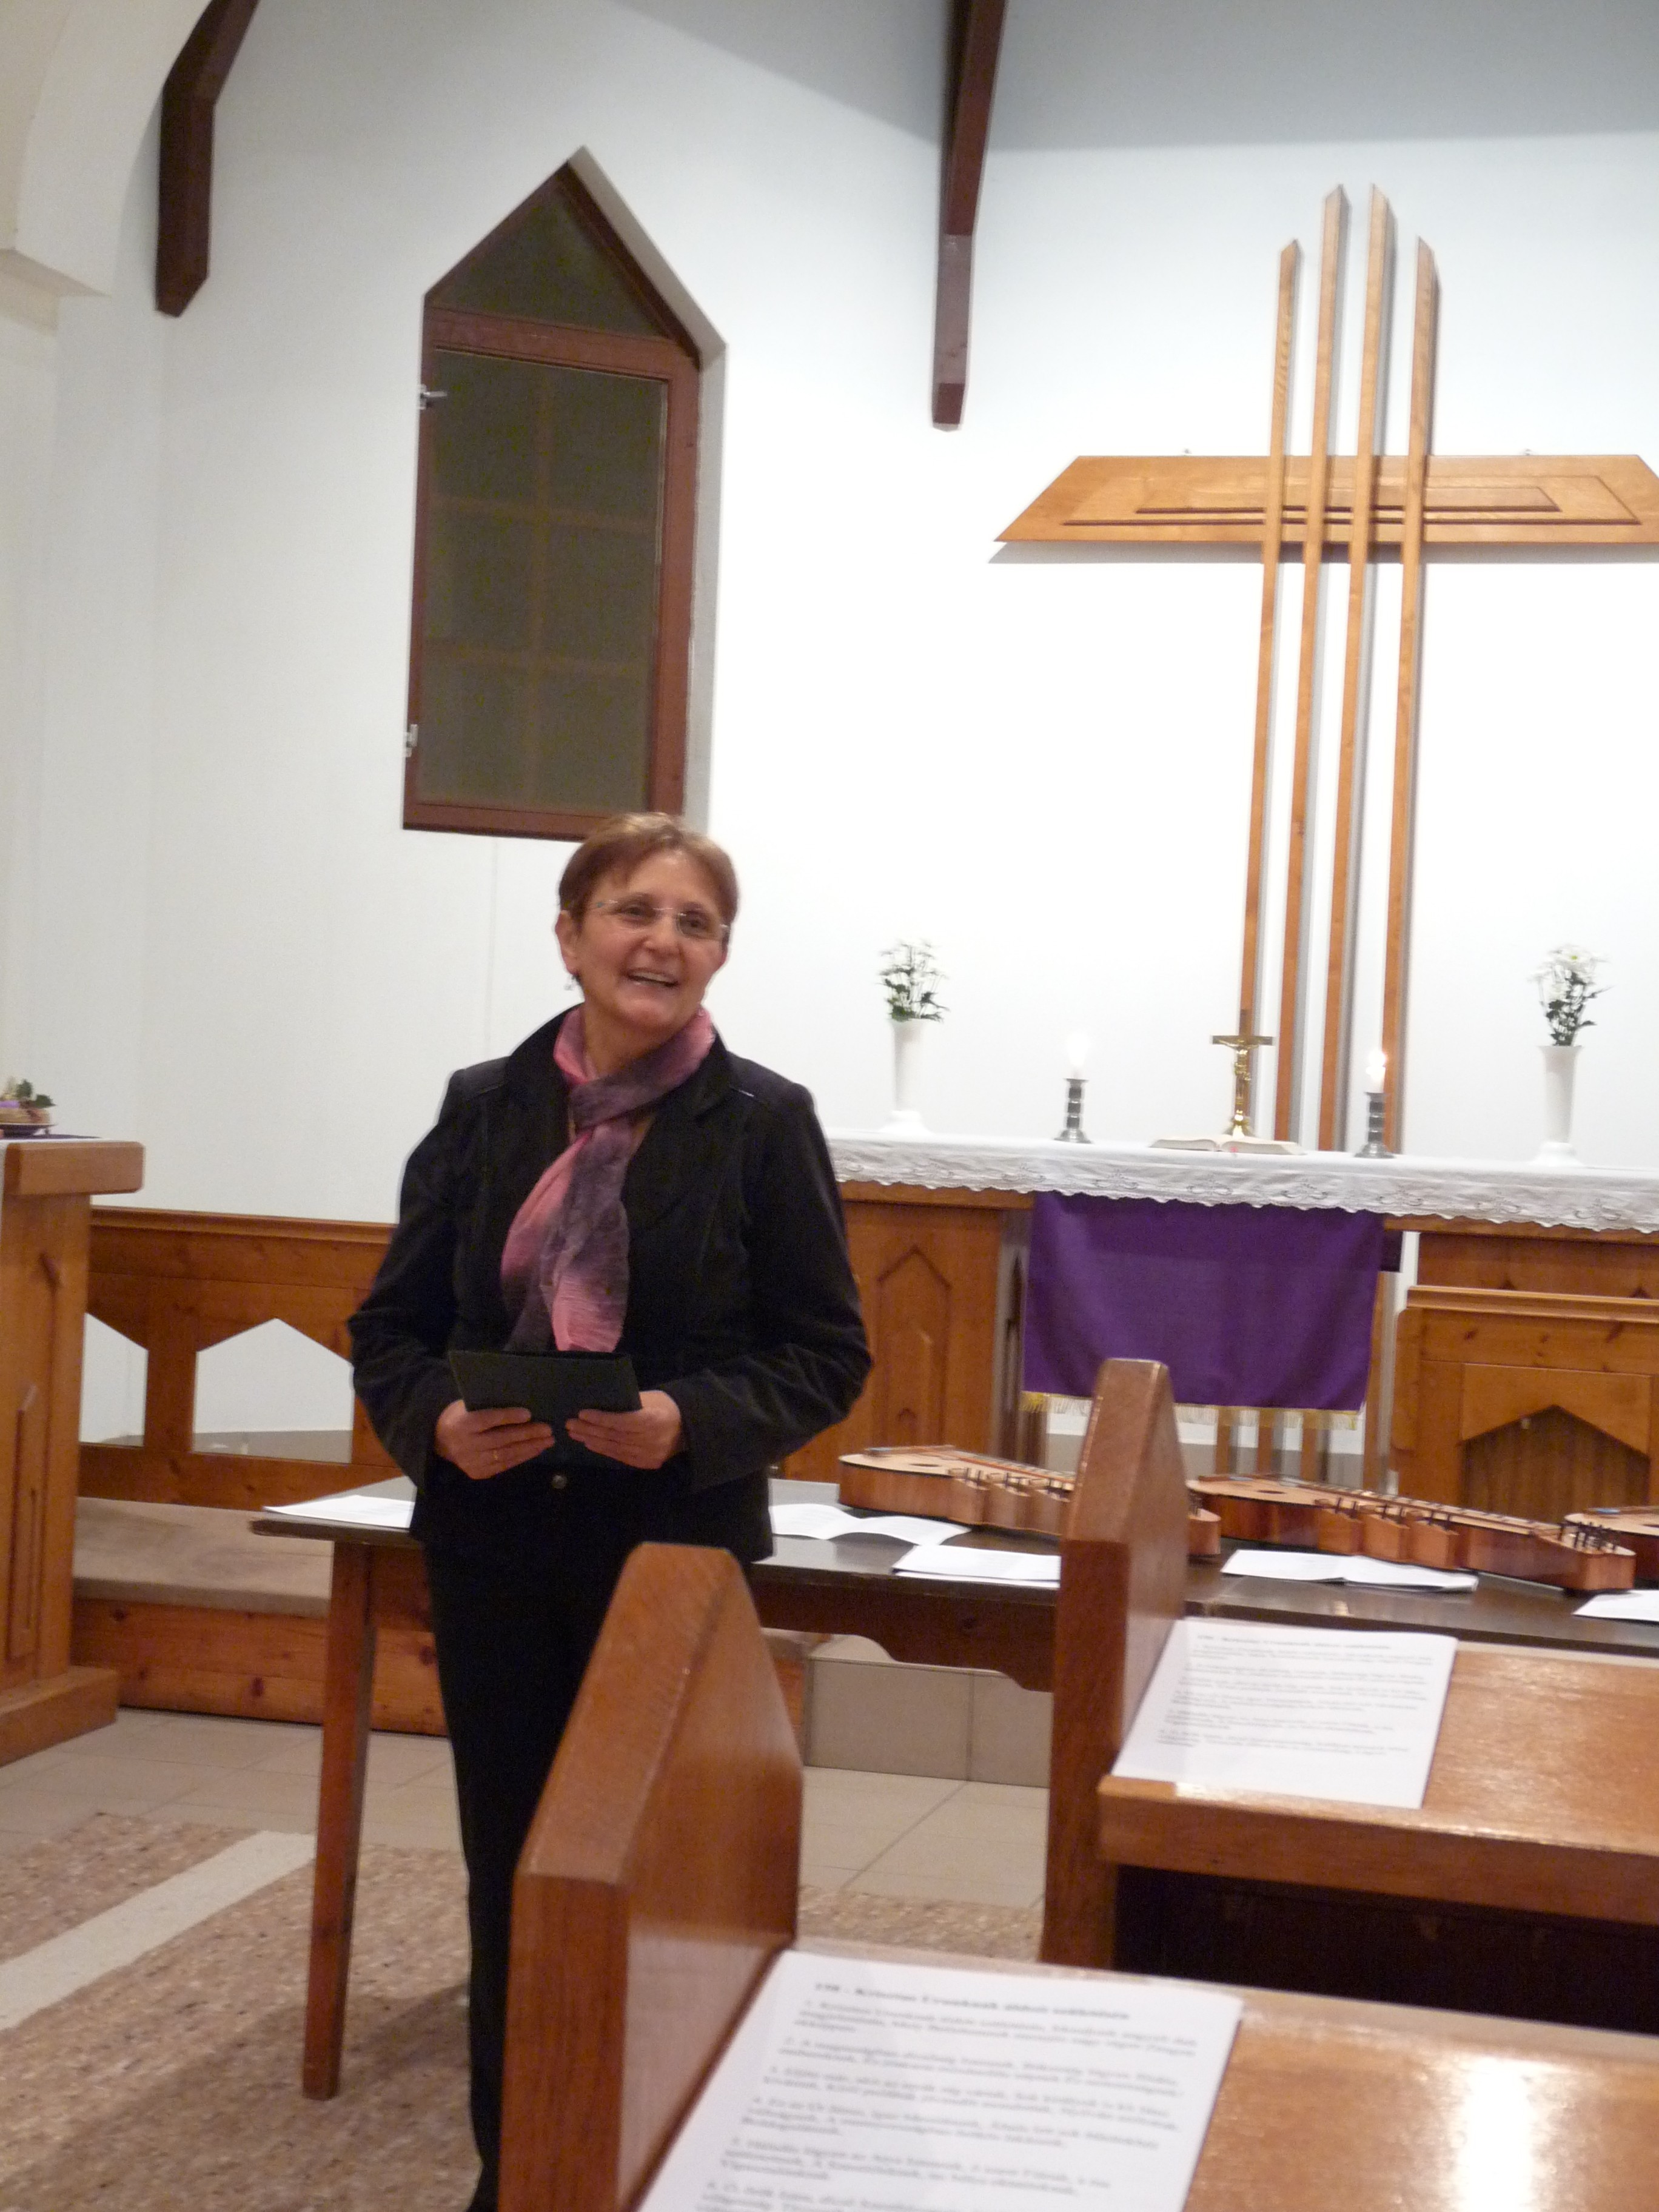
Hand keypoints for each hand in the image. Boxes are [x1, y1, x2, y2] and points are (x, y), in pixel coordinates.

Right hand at [435, 1399, 554, 1480]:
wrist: (439, 1440)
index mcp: (462, 1423)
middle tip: (548, 1430)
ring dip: (529, 1448)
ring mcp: (471, 1461)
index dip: (508, 1417)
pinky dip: (520, 1458)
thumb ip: (488, 1405)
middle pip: (500, 1439)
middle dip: (527, 1434)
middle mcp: (466, 1444)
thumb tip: (520, 1404)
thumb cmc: (460, 1416)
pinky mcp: (477, 1472)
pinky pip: (503, 1466)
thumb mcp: (467, 1405)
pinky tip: (534, 1450)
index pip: (487, 1420)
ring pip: (504, 1454)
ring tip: (547, 1441)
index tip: (529, 1414)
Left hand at [565, 1389, 683, 1469]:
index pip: (623, 1421)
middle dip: (590, 1430)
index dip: (601, 1418)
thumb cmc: (666, 1406)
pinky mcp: (647, 1464)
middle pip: (615, 1436)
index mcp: (655, 1420)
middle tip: (570, 1424)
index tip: (582, 1413)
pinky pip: (621, 1457)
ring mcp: (650, 1455)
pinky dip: (603, 1450)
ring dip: (592, 1441)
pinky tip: (590, 1444)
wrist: (688, 1427)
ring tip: (575, 1433)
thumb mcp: (650, 1397)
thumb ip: (628, 1402)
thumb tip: (601, 1402)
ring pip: (615, 1448)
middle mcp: (652, 1440)